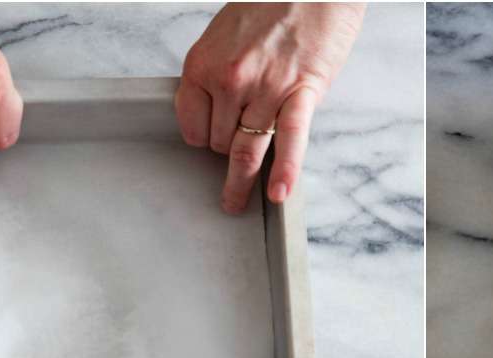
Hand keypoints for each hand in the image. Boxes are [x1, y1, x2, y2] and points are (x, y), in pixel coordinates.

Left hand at [175, 2, 363, 213]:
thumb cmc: (271, 5)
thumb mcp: (226, 36)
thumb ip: (219, 76)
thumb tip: (222, 112)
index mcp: (204, 63)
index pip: (192, 126)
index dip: (204, 137)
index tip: (212, 141)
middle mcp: (230, 78)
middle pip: (220, 142)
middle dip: (228, 150)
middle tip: (234, 162)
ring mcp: (265, 88)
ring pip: (247, 150)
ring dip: (242, 180)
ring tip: (238, 203)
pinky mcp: (300, 93)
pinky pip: (289, 141)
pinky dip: (284, 171)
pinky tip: (278, 194)